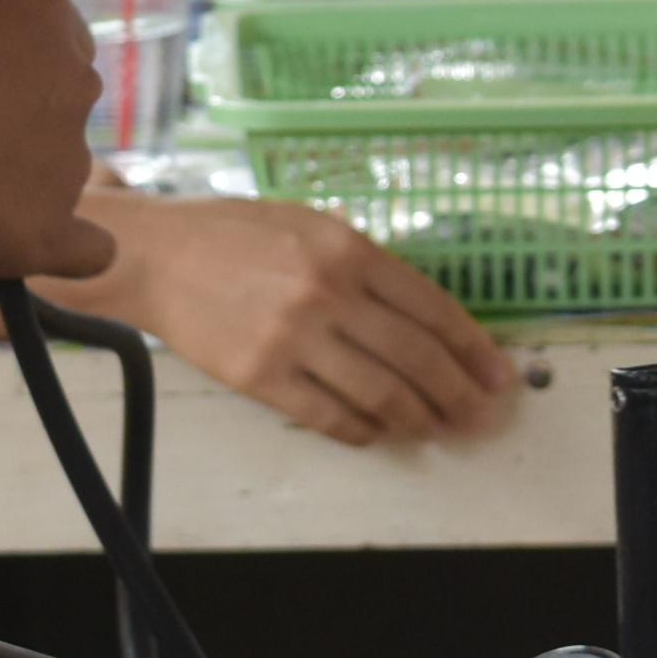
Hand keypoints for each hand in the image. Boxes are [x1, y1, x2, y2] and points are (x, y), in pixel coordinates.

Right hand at [0, 0, 115, 284]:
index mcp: (46, 11)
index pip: (49, 41)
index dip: (4, 65)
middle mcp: (76, 81)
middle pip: (60, 104)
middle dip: (15, 120)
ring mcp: (68, 160)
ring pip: (57, 174)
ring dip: (15, 181)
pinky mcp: (46, 228)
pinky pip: (89, 250)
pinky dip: (70, 252)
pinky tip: (36, 244)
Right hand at [68, 189, 518, 442]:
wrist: (159, 255)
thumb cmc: (238, 234)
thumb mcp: (312, 225)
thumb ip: (366, 265)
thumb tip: (424, 318)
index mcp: (349, 249)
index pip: (432, 308)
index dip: (473, 348)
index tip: (497, 375)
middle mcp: (328, 293)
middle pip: (416, 357)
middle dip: (457, 393)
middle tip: (479, 416)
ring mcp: (294, 338)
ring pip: (380, 393)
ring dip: (418, 418)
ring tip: (436, 429)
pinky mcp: (260, 376)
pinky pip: (328, 415)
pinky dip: (362, 429)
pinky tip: (377, 432)